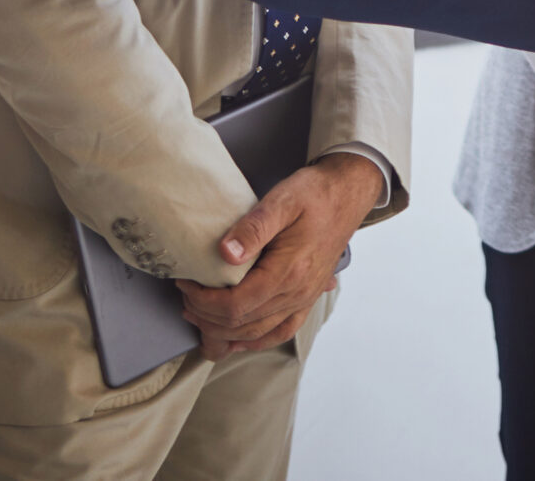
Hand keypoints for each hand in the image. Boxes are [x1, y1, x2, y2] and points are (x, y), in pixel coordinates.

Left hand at [178, 152, 381, 359]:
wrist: (348, 193)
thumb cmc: (315, 193)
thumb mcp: (282, 200)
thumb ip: (253, 227)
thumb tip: (225, 253)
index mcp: (289, 271)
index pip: (236, 305)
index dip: (204, 301)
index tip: (186, 284)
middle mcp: (298, 293)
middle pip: (242, 324)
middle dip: (207, 317)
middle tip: (186, 299)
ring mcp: (304, 298)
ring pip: (258, 333)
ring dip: (225, 332)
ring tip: (201, 318)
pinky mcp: (307, 297)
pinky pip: (280, 332)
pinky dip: (255, 340)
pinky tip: (239, 339)